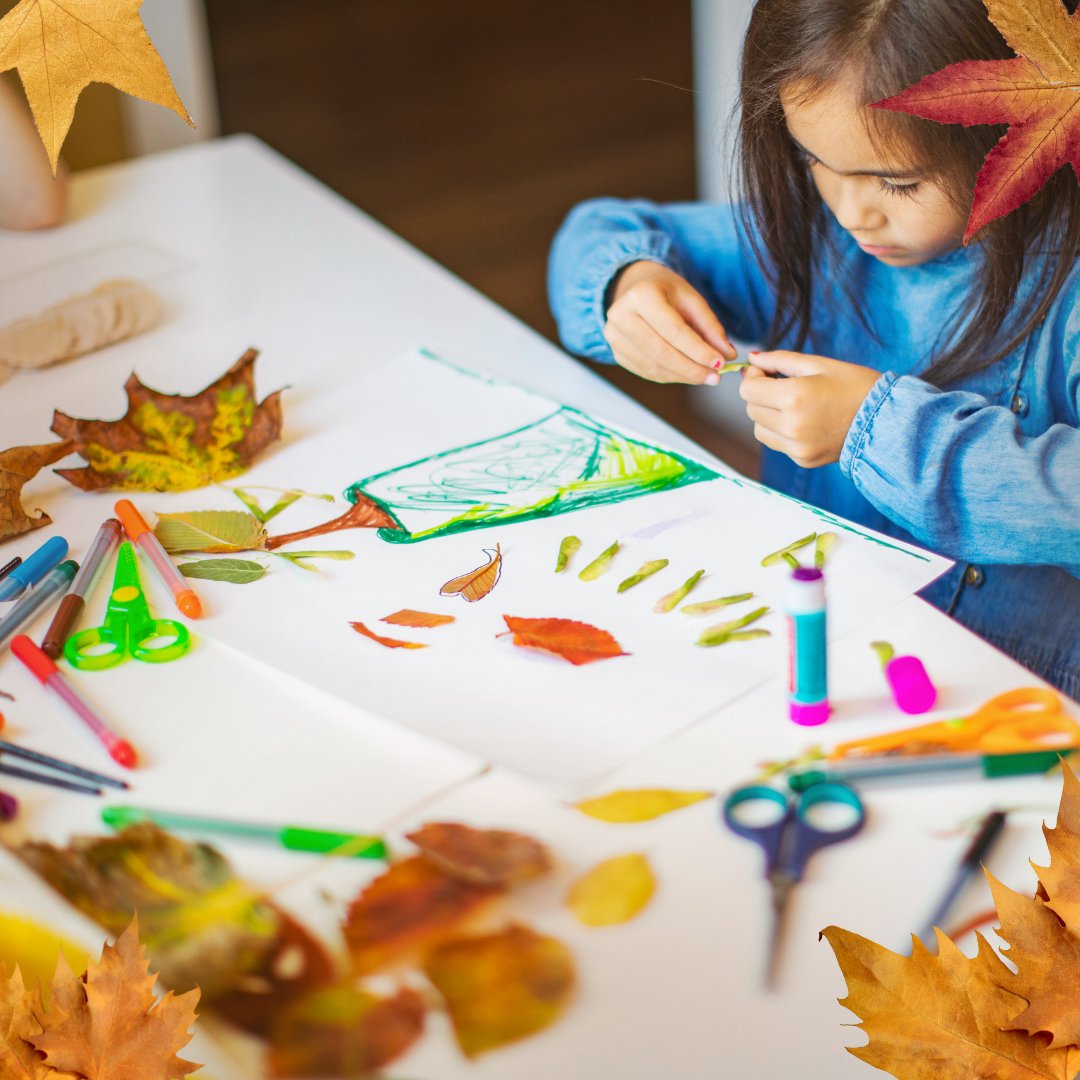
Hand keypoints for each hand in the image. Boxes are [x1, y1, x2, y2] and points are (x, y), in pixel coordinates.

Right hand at [604, 261, 737, 384]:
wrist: (638, 290)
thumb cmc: (667, 293)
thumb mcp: (692, 300)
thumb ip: (710, 327)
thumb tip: (727, 355)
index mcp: (641, 295)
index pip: (673, 330)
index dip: (697, 350)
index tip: (719, 363)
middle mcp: (621, 316)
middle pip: (660, 352)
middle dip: (691, 368)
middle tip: (715, 377)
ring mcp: (614, 337)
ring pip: (653, 367)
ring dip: (683, 376)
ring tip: (705, 377)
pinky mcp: (617, 353)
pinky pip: (647, 372)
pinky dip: (671, 376)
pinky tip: (687, 374)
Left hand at [738, 351, 881, 467]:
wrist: (885, 419)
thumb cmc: (855, 386)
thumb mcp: (818, 364)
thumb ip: (779, 360)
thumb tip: (752, 358)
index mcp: (794, 397)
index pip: (747, 390)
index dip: (753, 378)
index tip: (767, 373)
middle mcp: (792, 425)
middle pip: (751, 409)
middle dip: (761, 396)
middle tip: (782, 386)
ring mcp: (797, 446)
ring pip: (759, 429)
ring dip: (767, 415)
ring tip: (794, 405)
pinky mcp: (802, 459)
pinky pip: (777, 443)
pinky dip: (782, 432)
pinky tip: (805, 422)